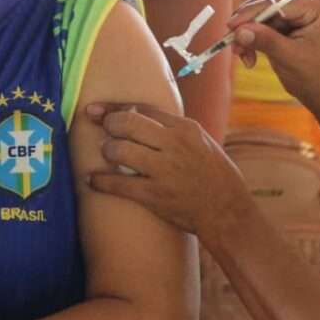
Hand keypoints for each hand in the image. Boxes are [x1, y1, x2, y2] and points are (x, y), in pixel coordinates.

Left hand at [87, 104, 248, 236]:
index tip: (97, 110)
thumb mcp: (202, 142)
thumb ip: (175, 130)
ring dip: (107, 151)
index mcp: (185, 128)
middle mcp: (173, 144)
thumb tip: (143, 120)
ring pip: (119, 150)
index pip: (142, 109)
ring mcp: (163, 170)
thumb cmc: (215, 176)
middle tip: (105, 133)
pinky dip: (100, 181)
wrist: (227, 211)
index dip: (115, 108)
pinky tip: (91, 180)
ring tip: (108, 156)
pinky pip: (118, 183)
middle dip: (109, 125)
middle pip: (127, 123)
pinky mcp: (154, 194)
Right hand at [228, 0, 319, 107]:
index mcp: (315, 6)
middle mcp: (305, 4)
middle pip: (265, 3)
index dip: (251, 12)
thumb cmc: (316, 76)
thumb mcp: (289, 58)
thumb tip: (239, 31)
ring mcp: (294, 14)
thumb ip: (265, 41)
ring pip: (259, 15)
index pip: (276, 1)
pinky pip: (260, 26)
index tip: (232, 26)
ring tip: (242, 55)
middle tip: (232, 41)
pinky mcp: (285, 25)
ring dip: (247, 33)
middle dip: (247, 23)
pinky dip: (251, 40)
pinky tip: (249, 58)